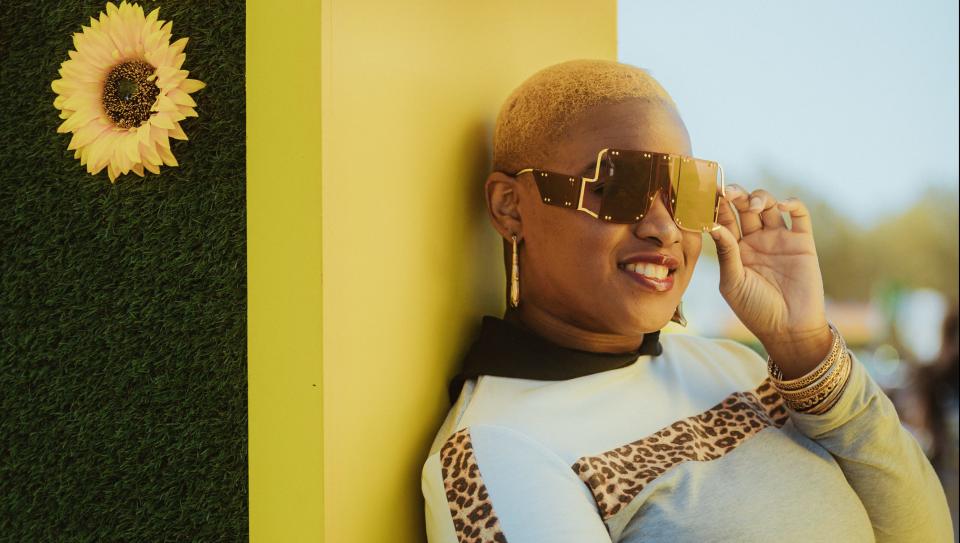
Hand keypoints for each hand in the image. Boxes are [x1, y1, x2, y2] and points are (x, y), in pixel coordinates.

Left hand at [709, 184, 833, 377]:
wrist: (789, 329)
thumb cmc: (755, 310)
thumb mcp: (733, 282)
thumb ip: (726, 254)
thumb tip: (713, 225)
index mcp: (734, 249)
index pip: (723, 220)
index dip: (716, 206)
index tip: (706, 194)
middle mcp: (755, 240)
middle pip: (744, 208)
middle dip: (736, 195)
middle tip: (728, 191)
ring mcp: (779, 238)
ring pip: (768, 205)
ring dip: (759, 197)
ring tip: (753, 205)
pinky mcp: (802, 241)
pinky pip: (799, 214)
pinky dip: (791, 204)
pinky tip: (781, 205)